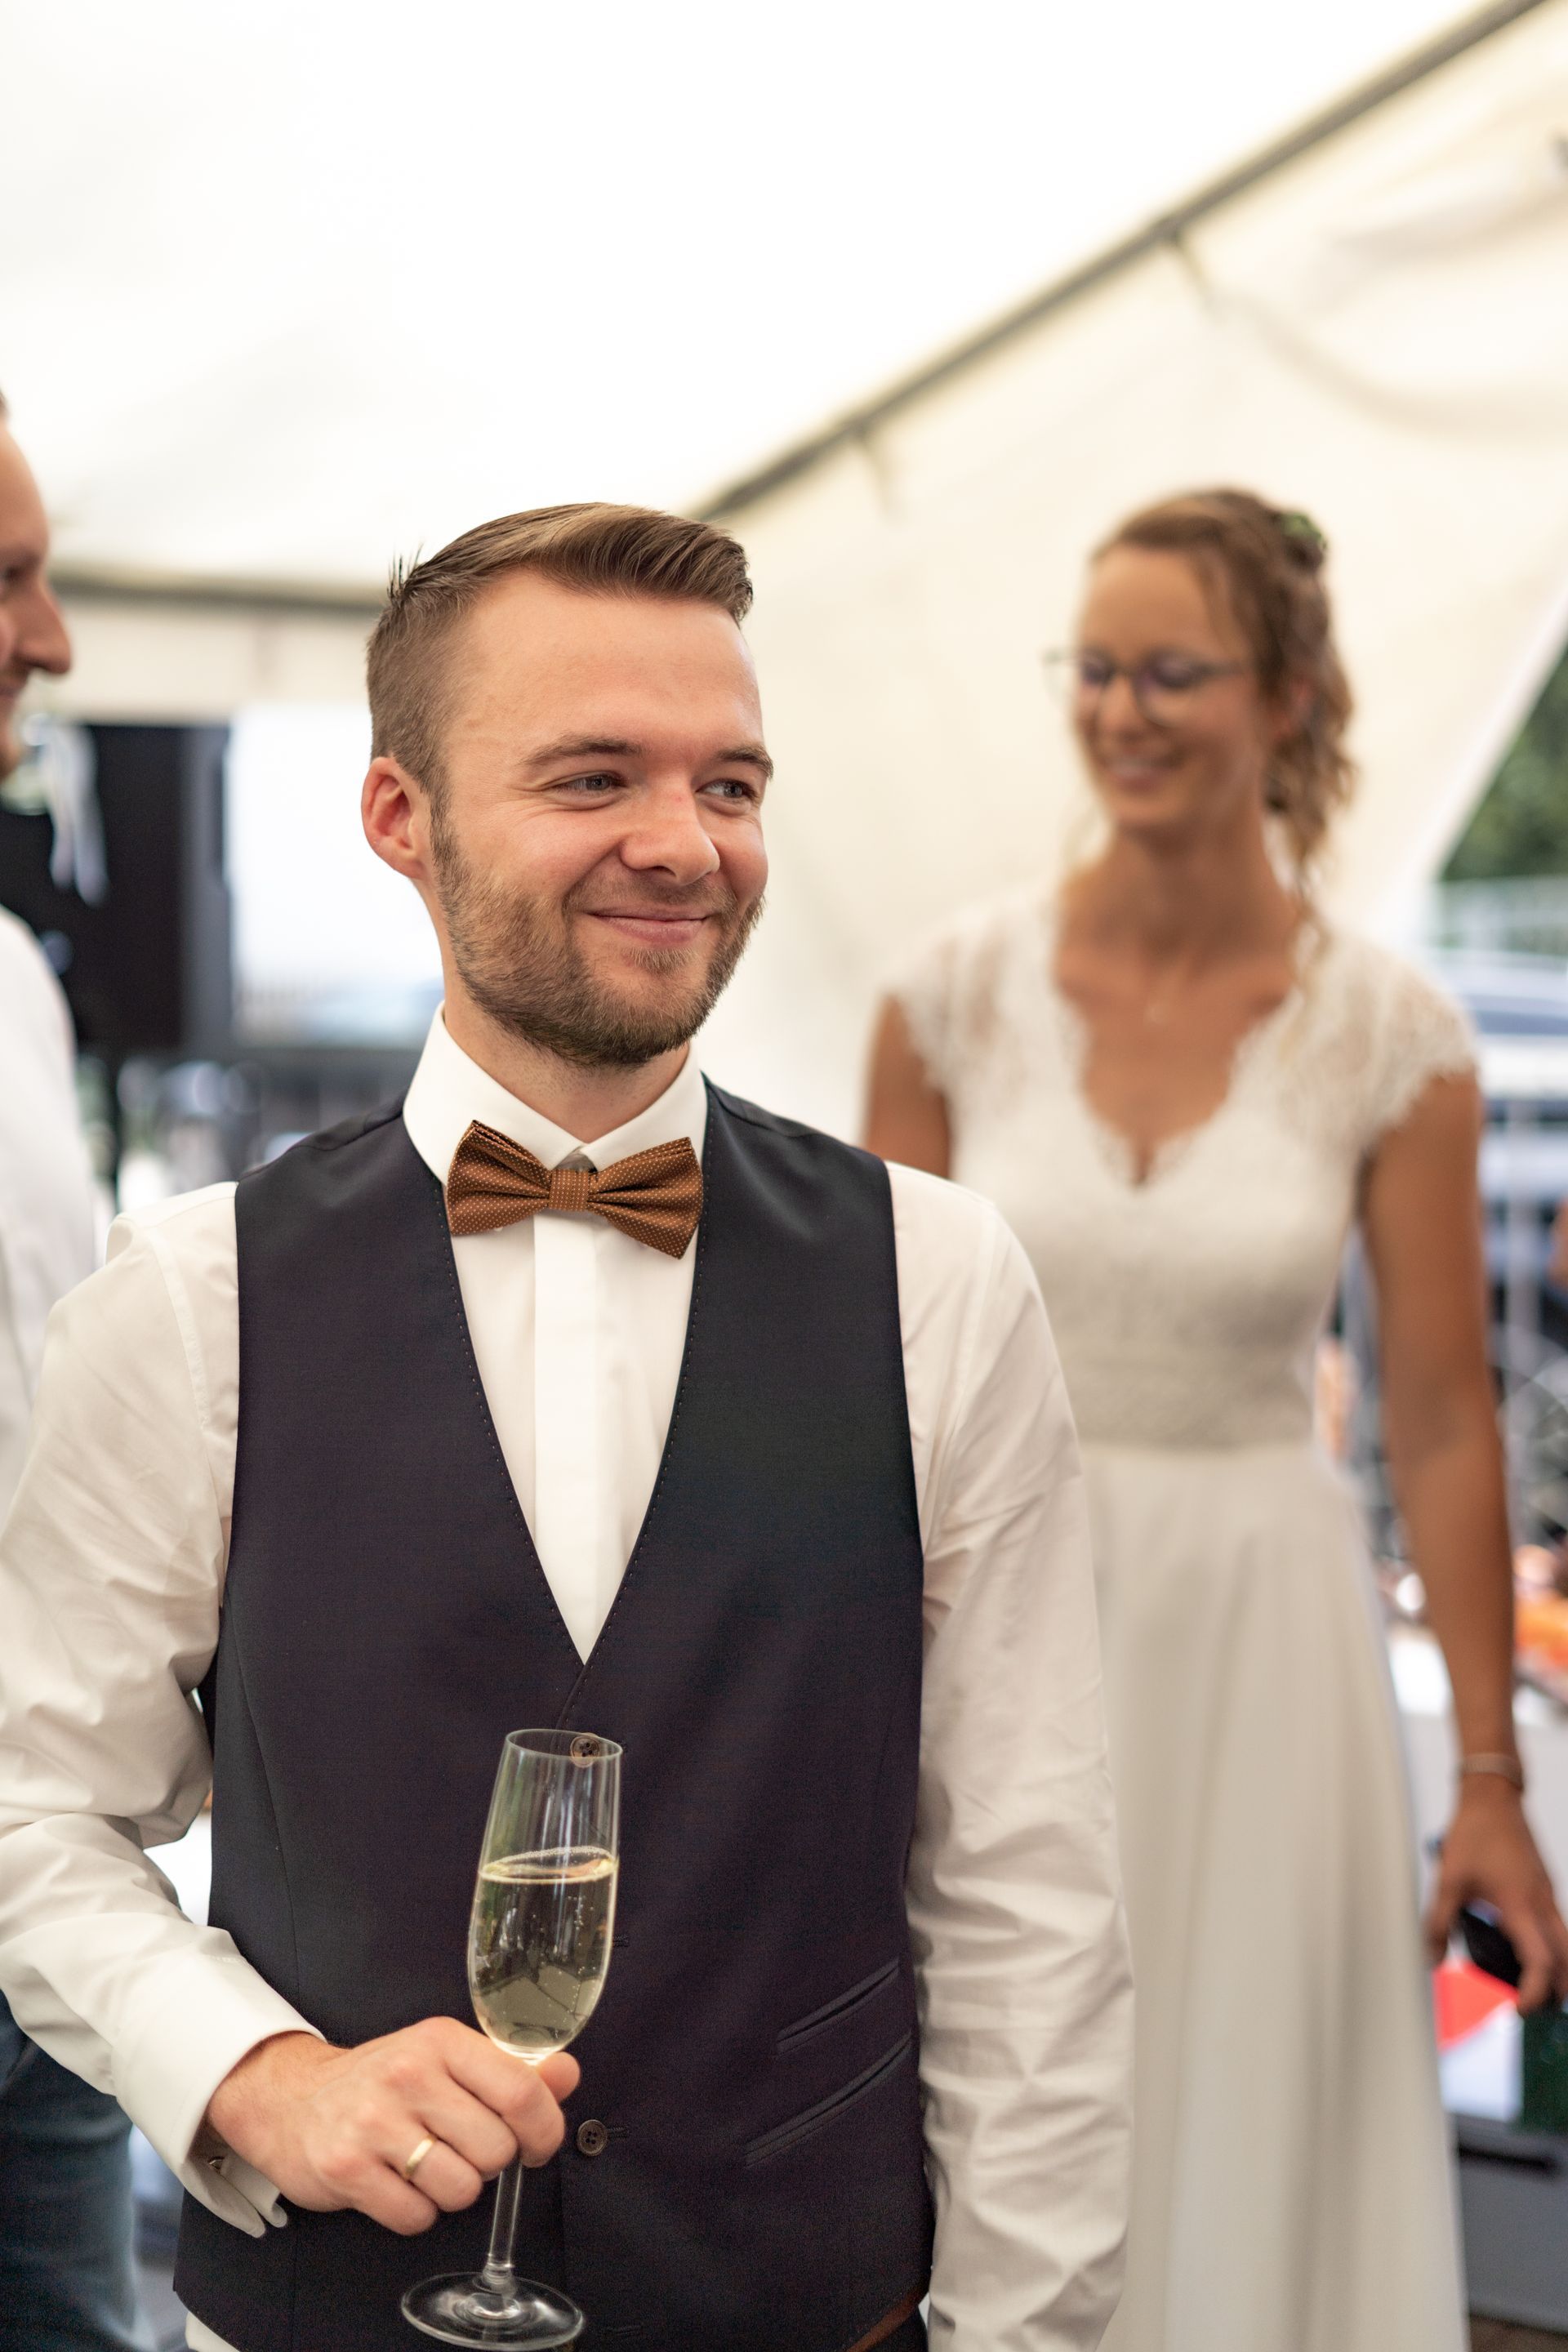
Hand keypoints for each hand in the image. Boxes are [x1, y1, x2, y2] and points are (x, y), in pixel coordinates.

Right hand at [204, 2021, 578, 2233]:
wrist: (291, 2099)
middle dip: (488, 2162)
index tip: (536, 2143)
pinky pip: (416, 2217)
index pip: (522, 2092)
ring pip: (461, 2190)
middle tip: (461, 2148)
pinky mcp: (346, 2169)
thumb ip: (512, 2069)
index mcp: (442, 2040)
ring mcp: (373, 2123)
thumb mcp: (447, 2058)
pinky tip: (397, 2184)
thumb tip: (567, 2074)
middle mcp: (408, 2075)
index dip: (544, 2130)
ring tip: (425, 2164)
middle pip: (496, 2151)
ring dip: (451, 2190)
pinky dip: (415, 2212)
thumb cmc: (382, 2081)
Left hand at [1425, 1778, 1567, 2011]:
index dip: (1535, 1992)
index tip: (1521, 2010)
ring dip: (1557, 1970)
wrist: (1492, 1797)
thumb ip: (1438, 1924)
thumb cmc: (1473, 1834)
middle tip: (1536, 2009)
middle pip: (1566, 1960)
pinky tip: (1528, 1952)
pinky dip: (1552, 1948)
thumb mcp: (1449, 1881)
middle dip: (1558, 1990)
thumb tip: (1431, 1962)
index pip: (1542, 1962)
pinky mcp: (1545, 1887)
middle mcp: (1542, 1904)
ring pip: (1565, 1944)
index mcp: (1521, 1906)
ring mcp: (1548, 1895)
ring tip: (1533, 1989)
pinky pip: (1558, 1926)